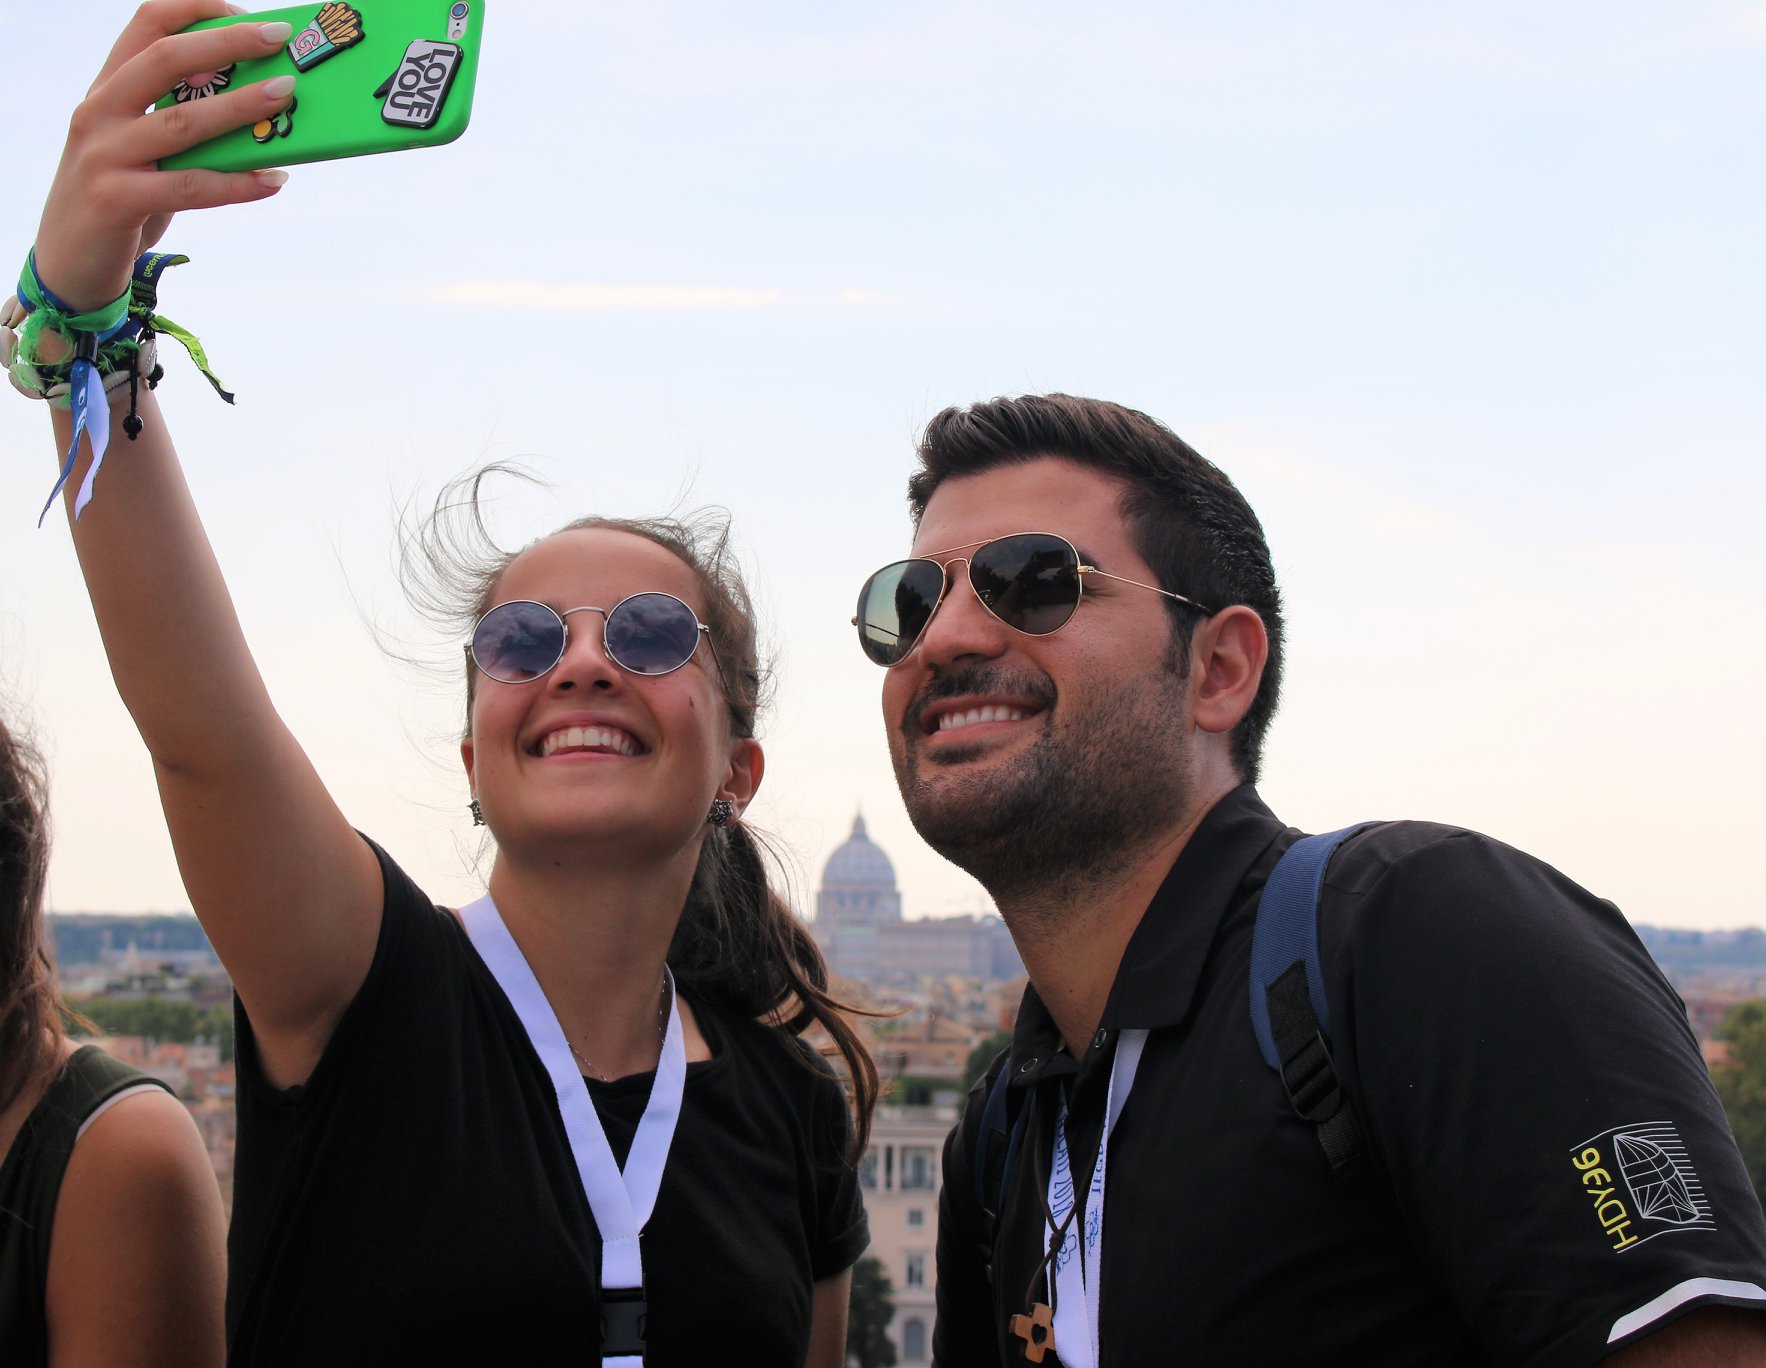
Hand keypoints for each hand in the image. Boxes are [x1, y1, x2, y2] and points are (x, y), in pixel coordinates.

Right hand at [32, 0, 299, 313]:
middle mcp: (100, 112)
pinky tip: (275, 179)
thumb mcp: (143, 149)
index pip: (147, 24)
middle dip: (227, 43)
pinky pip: (189, 187)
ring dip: (241, 107)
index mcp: (108, 90)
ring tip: (287, 97)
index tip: (246, 12)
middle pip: (167, 59)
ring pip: (183, 122)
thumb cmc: (121, 199)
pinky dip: (238, 183)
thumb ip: (183, 122)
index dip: (196, 9)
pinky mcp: (116, 200)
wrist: (69, 263)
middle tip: (280, 38)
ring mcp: (104, 155)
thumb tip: (261, 105)